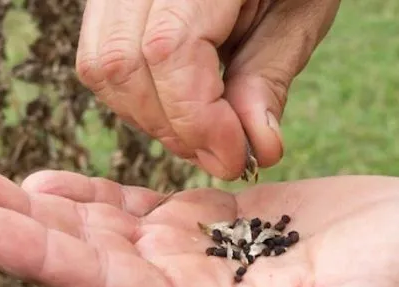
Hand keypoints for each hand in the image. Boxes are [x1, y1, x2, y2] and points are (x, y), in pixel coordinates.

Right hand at [75, 0, 341, 179]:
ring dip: (150, 117)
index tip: (234, 158)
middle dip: (172, 127)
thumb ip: (269, 80)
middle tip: (221, 152)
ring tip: (201, 130)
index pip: (168, 48)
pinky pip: (99, 58)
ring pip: (101, 66)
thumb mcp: (299, 16)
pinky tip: (177, 104)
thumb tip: (255, 151)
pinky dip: (136, 97)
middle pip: (122, 64)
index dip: (197, 118)